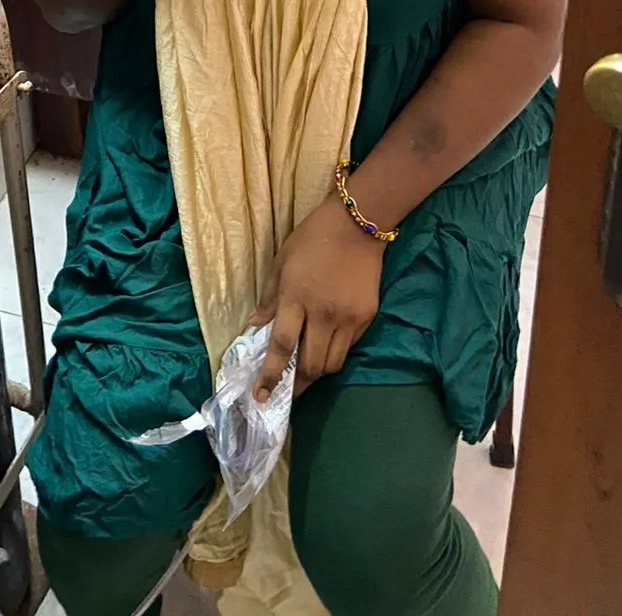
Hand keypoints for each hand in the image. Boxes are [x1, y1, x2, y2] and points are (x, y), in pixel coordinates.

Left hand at [250, 198, 384, 401]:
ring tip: (307, 372)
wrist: (358, 224)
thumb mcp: (282, 262)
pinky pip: (349, 347)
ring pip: (332, 364)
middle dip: (298, 384)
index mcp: (297, 297)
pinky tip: (327, 346)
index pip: (282, 346)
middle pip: (311, 364)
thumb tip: (255, 327)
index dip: (270, 375)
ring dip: (318, 373)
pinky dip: (336, 353)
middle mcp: (323, 313)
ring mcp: (348, 318)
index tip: (261, 397)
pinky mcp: (367, 317)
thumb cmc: (313, 238)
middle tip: (288, 390)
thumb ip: (269, 298)